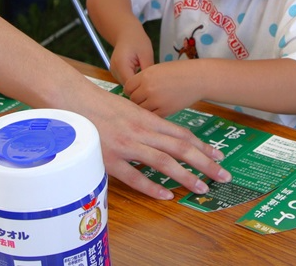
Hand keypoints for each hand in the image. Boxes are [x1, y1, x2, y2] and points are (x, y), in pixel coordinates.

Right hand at [80, 88, 230, 199]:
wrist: (72, 100)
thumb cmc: (98, 103)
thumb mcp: (127, 108)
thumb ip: (145, 121)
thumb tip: (162, 134)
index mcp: (146, 118)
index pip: (180, 134)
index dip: (201, 146)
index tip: (217, 155)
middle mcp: (141, 131)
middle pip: (180, 148)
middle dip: (205, 162)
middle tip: (222, 175)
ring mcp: (127, 145)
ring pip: (163, 162)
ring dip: (185, 176)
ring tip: (201, 187)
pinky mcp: (111, 159)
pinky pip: (135, 177)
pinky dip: (152, 187)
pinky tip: (166, 196)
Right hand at [109, 36, 154, 88]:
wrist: (126, 33)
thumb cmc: (137, 41)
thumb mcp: (146, 54)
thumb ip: (147, 70)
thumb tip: (151, 85)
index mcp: (121, 64)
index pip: (131, 85)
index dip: (141, 89)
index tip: (153, 90)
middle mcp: (114, 70)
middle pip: (127, 87)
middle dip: (139, 87)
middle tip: (152, 85)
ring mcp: (113, 72)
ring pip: (126, 86)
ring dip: (136, 84)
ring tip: (146, 79)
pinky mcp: (115, 72)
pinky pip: (125, 81)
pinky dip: (133, 81)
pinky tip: (140, 76)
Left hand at [122, 61, 203, 116]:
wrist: (197, 78)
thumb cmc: (177, 72)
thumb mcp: (156, 69)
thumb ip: (143, 79)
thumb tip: (131, 90)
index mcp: (145, 76)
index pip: (127, 87)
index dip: (131, 90)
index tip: (135, 91)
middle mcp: (148, 88)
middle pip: (133, 99)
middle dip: (137, 99)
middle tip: (145, 98)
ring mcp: (156, 101)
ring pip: (142, 109)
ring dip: (145, 107)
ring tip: (153, 102)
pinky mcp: (165, 111)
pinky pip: (153, 116)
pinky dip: (154, 113)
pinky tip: (160, 107)